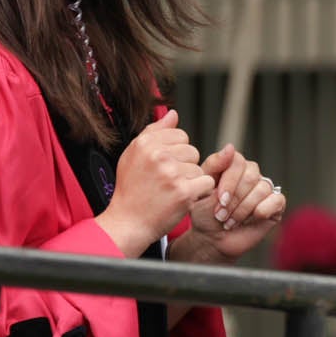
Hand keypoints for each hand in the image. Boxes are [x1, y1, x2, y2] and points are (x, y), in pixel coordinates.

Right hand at [99, 110, 216, 257]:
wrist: (128, 222)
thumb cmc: (131, 190)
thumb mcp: (133, 155)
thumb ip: (154, 132)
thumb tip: (173, 114)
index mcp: (145, 143)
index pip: (180, 135)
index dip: (176, 152)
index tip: (164, 166)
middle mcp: (158, 155)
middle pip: (192, 151)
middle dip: (185, 166)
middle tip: (167, 181)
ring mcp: (172, 174)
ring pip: (199, 168)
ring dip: (191, 181)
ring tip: (172, 191)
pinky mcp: (184, 192)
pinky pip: (207, 183)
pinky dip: (199, 192)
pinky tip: (183, 198)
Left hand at [185, 145, 287, 259]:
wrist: (212, 239)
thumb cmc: (204, 214)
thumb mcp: (202, 188)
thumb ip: (214, 166)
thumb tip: (231, 147)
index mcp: (233, 166)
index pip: (238, 161)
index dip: (230, 181)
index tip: (220, 200)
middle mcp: (251, 174)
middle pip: (251, 175)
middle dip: (235, 199)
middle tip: (221, 215)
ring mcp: (264, 189)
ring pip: (262, 189)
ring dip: (244, 210)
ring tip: (230, 222)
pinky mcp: (275, 205)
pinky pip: (277, 200)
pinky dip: (262, 211)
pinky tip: (250, 221)